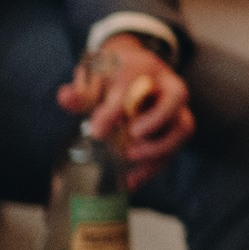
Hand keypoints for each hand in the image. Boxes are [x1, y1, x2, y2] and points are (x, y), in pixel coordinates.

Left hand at [55, 34, 193, 188]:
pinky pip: (172, 150)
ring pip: (182, 127)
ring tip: (130, 158)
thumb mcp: (94, 78)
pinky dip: (153, 168)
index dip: (117, 108)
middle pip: (176, 98)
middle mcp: (168, 86)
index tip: (96, 130)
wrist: (132, 73)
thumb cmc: (112, 76)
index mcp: (145, 67)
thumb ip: (81, 91)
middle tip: (130, 137)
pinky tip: (131, 181)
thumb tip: (66, 97)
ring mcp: (176, 109)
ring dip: (159, 148)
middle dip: (156, 121)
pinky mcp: (174, 132)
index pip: (135, 83)